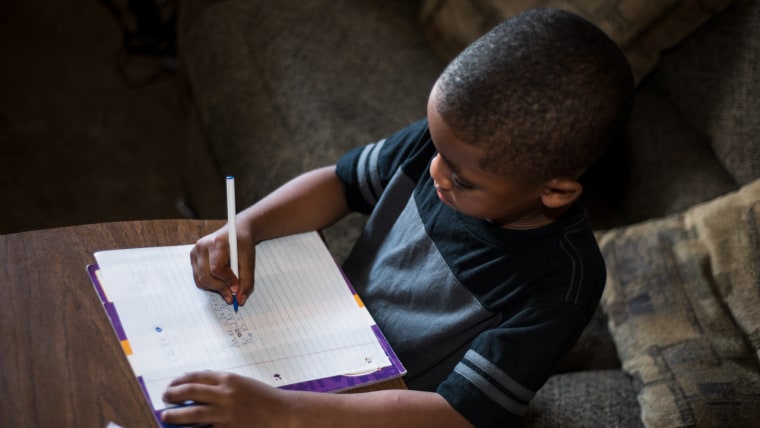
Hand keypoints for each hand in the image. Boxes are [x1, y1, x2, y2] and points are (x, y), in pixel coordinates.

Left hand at [161, 371, 289, 426]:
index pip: (197, 376)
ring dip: (175, 414)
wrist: (284, 412)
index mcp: (229, 379)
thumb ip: (222, 385)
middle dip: (173, 394)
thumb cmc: (263, 398)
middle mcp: (226, 394)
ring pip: (193, 412)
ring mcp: (226, 413)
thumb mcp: (242, 384)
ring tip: (166, 416)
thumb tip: (196, 388)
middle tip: (164, 398)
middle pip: (191, 391)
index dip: (180, 380)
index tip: (172, 385)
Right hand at [190, 225, 254, 305]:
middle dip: (220, 288)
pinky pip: (198, 278)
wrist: (237, 231)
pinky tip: (221, 280)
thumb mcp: (249, 261)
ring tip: (228, 287)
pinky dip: (210, 283)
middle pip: (206, 277)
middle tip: (232, 295)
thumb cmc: (243, 244)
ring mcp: (195, 252)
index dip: (227, 281)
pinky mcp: (193, 258)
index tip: (237, 288)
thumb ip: (246, 281)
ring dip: (215, 288)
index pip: (217, 268)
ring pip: (200, 280)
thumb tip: (240, 299)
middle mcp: (202, 246)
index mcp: (216, 242)